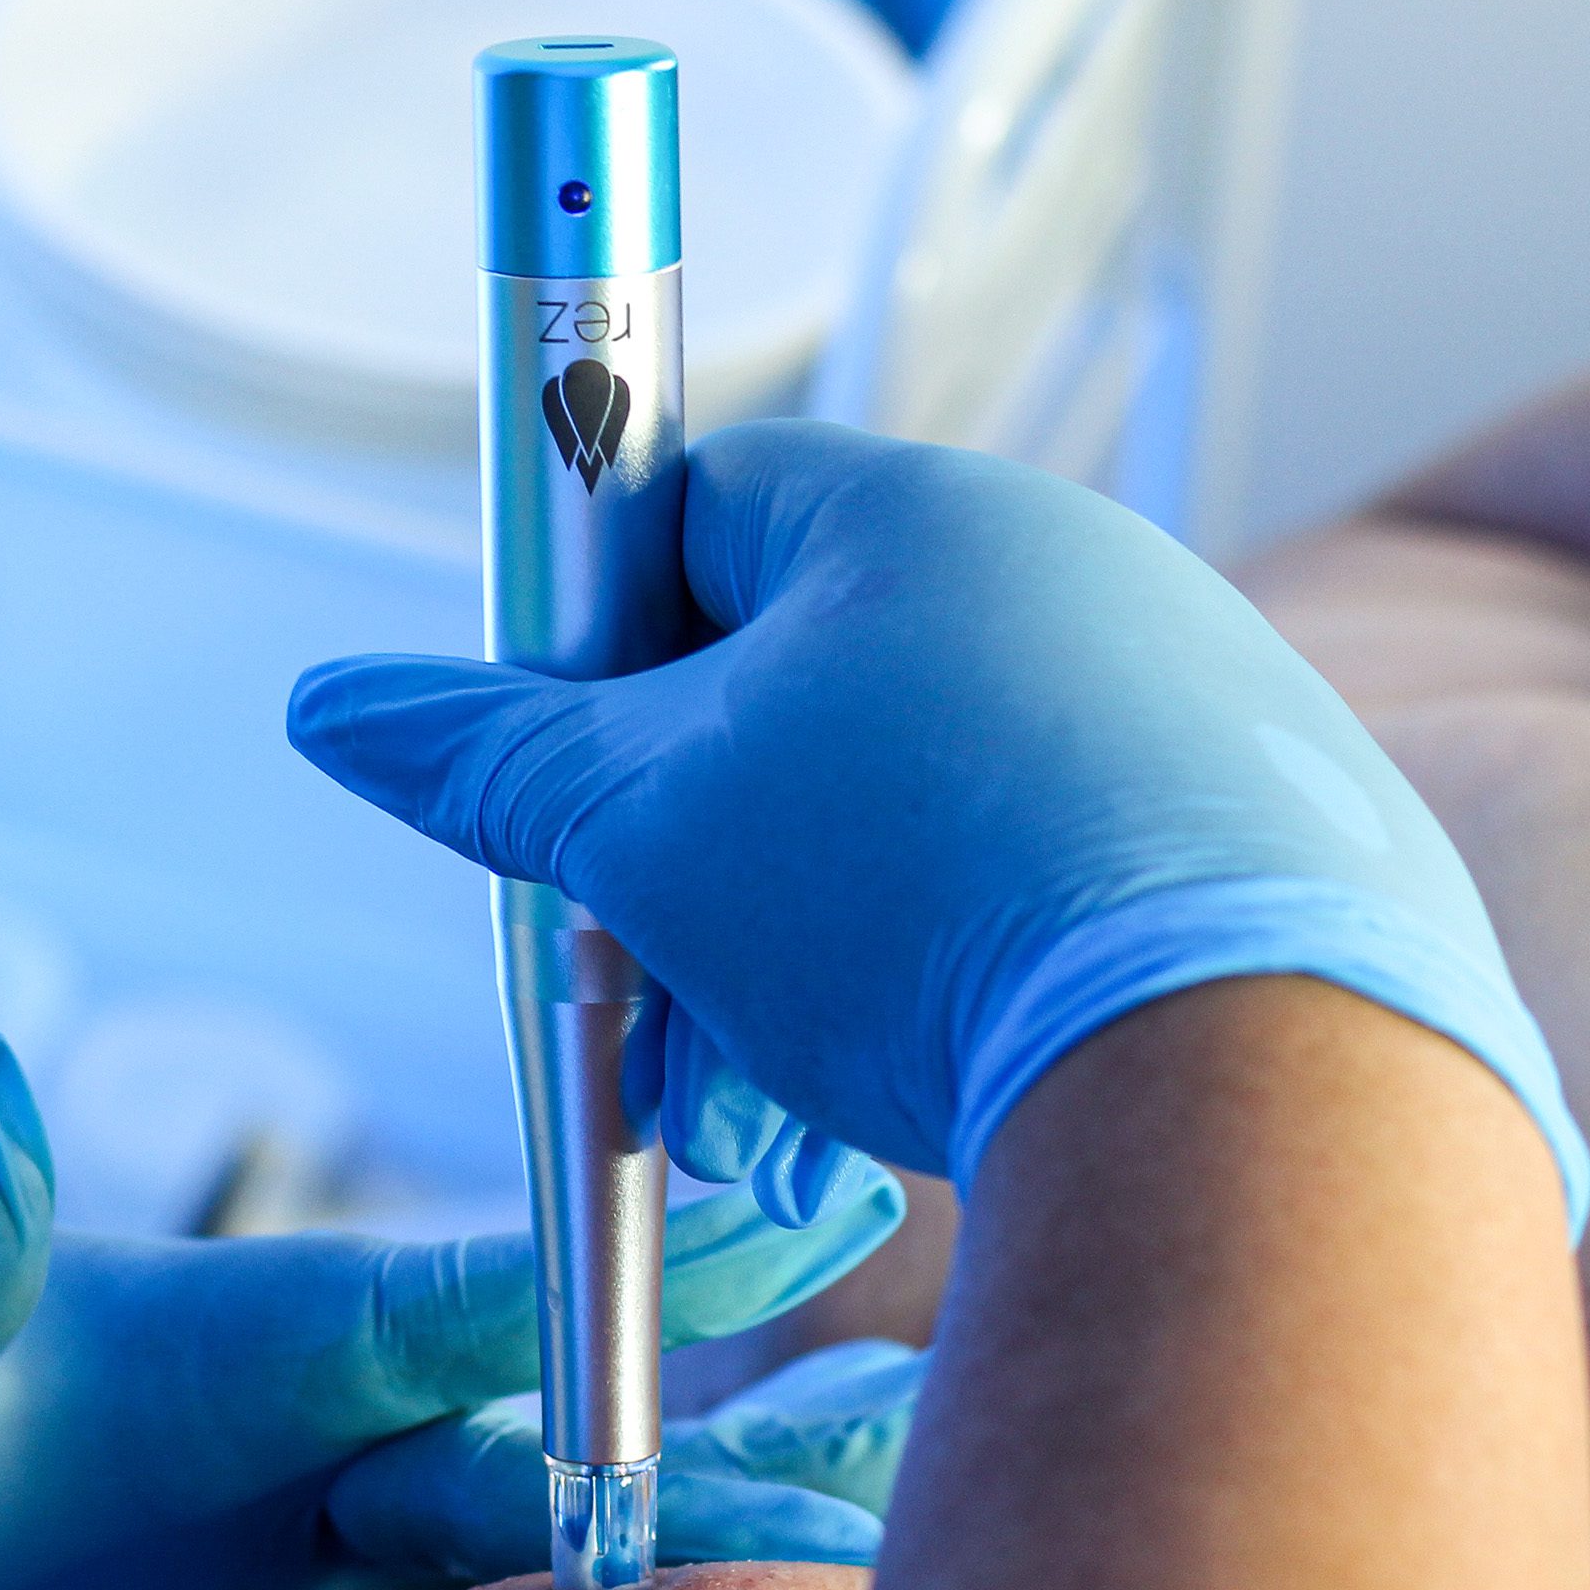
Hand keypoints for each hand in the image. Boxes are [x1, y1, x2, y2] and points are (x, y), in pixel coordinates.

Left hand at [0, 1035, 904, 1589]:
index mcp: (277, 1321)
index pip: (496, 1284)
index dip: (652, 1260)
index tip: (817, 1205)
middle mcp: (332, 1415)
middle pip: (568, 1426)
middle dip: (732, 1442)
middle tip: (912, 1441)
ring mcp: (318, 1527)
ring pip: (543, 1544)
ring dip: (695, 1548)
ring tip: (861, 1550)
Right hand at [289, 421, 1587, 1222]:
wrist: (1251, 1072)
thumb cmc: (933, 899)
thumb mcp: (648, 823)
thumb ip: (483, 754)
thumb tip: (338, 710)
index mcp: (915, 518)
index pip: (691, 507)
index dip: (594, 638)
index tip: (566, 768)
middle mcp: (1061, 580)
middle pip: (790, 686)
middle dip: (686, 846)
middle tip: (644, 973)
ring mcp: (1166, 704)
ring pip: (900, 806)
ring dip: (790, 939)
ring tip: (754, 1082)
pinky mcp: (1232, 832)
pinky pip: (1029, 871)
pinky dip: (937, 964)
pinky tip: (899, 1076)